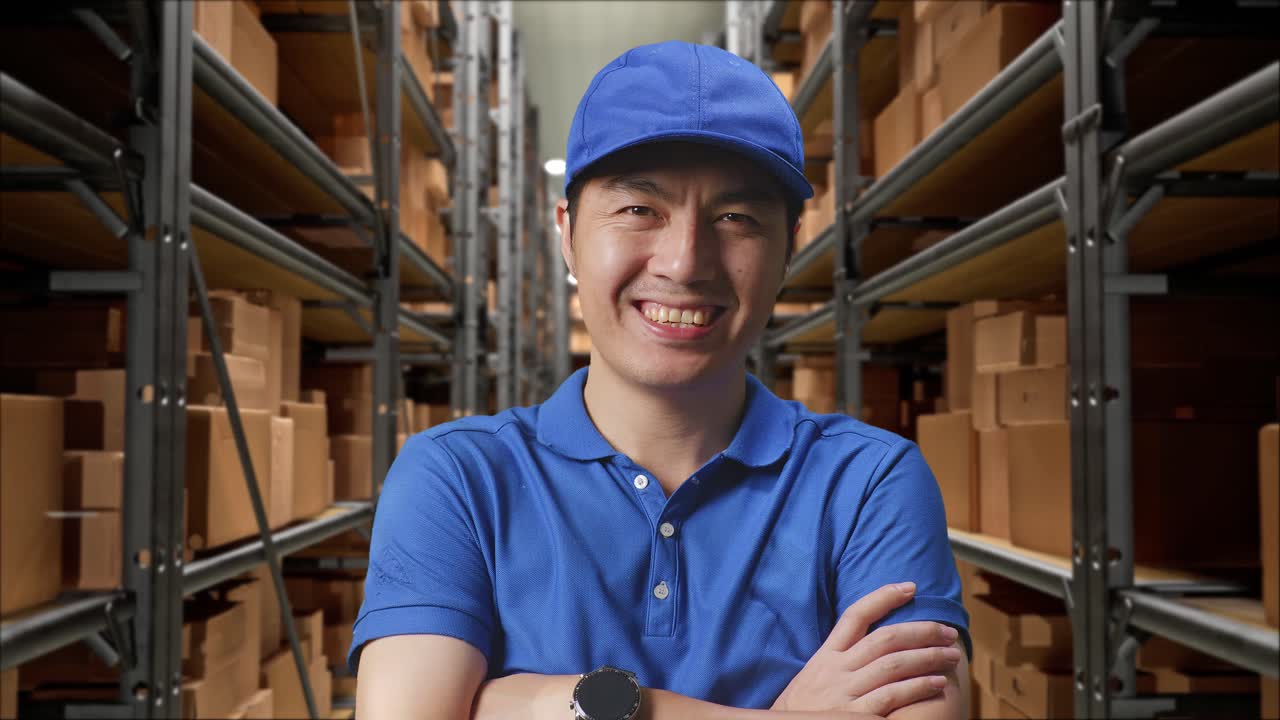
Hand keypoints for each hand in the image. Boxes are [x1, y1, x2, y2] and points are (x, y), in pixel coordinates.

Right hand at [771, 582, 961, 716]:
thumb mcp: (814, 676)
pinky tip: (937, 683)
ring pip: (892, 665)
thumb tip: (872, 642)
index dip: (883, 597)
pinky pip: (891, 697)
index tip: (911, 587)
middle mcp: (836, 670)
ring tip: (951, 656)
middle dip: (921, 631)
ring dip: (927, 658)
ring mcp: (845, 692)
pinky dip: (917, 687)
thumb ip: (839, 660)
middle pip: (883, 639)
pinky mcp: (853, 715)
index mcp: (826, 656)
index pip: (854, 616)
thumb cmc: (803, 708)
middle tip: (948, 632)